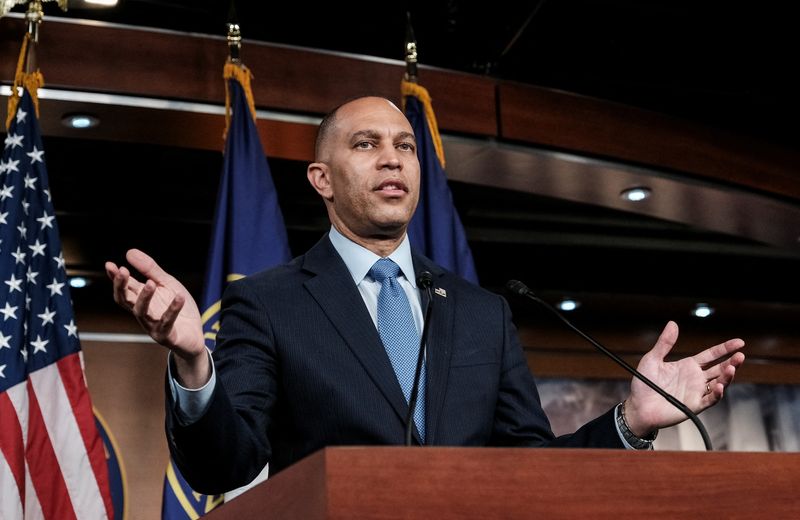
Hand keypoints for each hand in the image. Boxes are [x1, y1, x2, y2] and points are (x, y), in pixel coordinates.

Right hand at [105, 248, 207, 386]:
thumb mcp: (167, 284)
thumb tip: (129, 252)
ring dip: (145, 297)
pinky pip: (168, 322)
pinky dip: (173, 309)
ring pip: (142, 312)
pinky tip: (179, 297)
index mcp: (142, 299)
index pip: (124, 288)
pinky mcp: (166, 335)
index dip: (116, 278)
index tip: (110, 265)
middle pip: (126, 300)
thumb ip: (150, 270)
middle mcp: (143, 313)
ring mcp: (153, 325)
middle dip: (122, 286)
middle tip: (122, 271)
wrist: (195, 335)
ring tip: (151, 283)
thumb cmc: (178, 309)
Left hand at [623, 321, 744, 436]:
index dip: (725, 348)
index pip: (712, 355)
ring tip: (732, 368)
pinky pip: (709, 400)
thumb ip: (664, 343)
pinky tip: (720, 386)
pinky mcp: (694, 405)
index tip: (739, 342)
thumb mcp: (652, 359)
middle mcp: (696, 378)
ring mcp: (696, 392)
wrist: (638, 406)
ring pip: (719, 383)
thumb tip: (672, 324)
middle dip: (732, 362)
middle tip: (740, 355)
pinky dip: (717, 394)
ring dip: (727, 377)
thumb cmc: (644, 384)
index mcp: (688, 366)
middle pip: (719, 368)